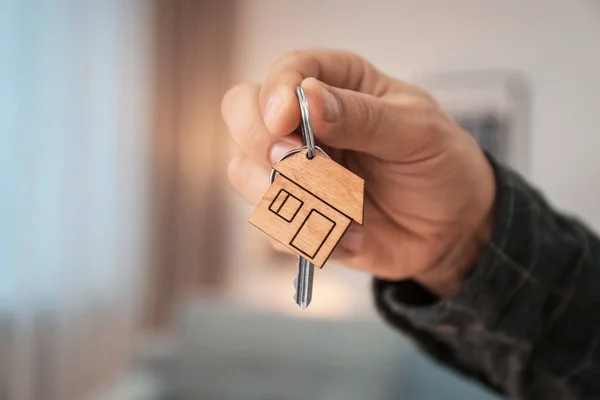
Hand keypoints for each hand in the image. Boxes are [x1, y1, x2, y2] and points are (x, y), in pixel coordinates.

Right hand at [221, 49, 494, 295]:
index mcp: (336, 84)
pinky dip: (309, 236)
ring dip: (290, 198)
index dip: (274, 93)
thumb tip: (307, 98)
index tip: (285, 122)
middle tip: (302, 167)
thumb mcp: (416, 132)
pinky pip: (272, 225)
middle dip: (264, 146)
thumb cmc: (439, 164)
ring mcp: (294, 169)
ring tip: (345, 212)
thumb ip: (362, 116)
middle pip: (241, 115)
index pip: (285, 72)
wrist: (451, 228)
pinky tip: (352, 236)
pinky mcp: (296, 213)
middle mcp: (304, 123)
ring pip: (244, 173)